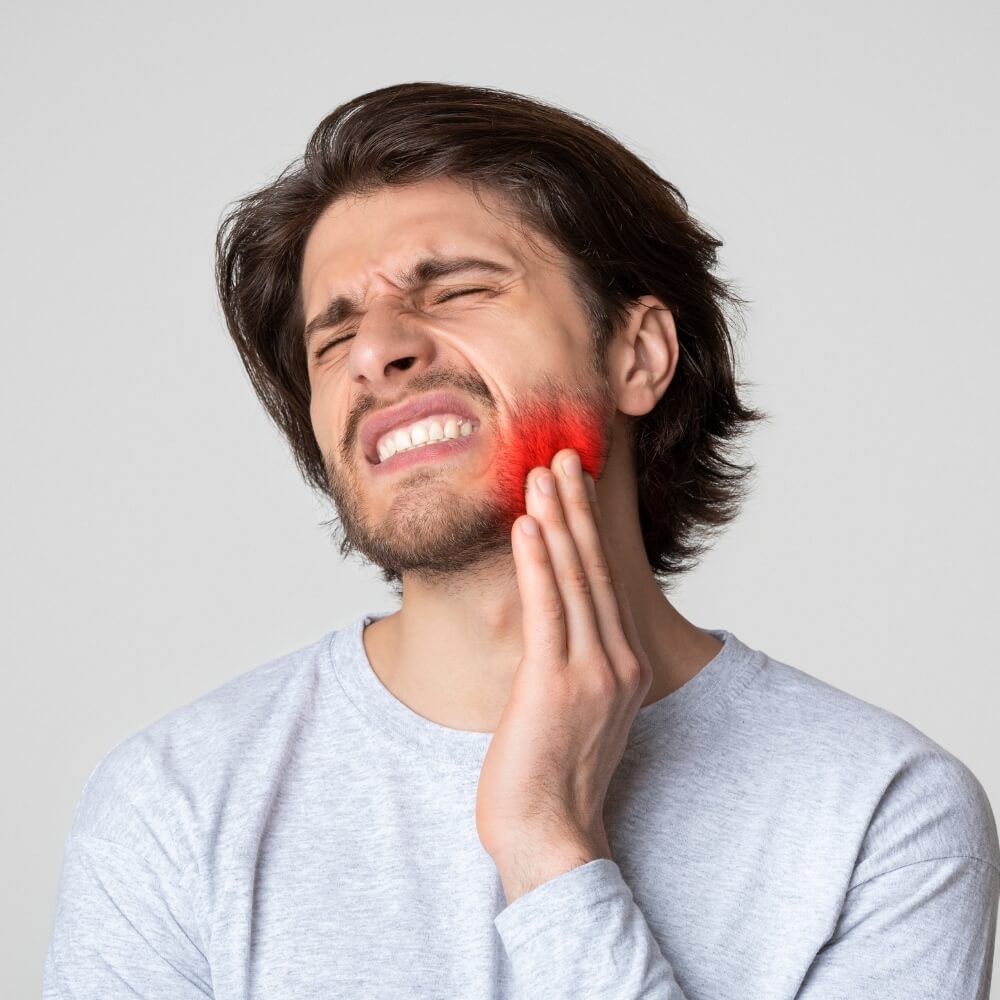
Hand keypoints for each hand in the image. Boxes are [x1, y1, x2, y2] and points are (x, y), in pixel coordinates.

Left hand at [476, 448, 653, 900]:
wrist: (552, 838)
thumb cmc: (554, 778)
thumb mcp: (575, 712)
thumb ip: (573, 666)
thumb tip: (552, 629)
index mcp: (622, 666)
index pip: (604, 582)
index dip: (588, 530)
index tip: (575, 488)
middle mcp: (616, 662)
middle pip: (594, 569)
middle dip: (576, 509)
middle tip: (562, 457)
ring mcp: (590, 672)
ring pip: (573, 580)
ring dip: (557, 521)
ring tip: (543, 474)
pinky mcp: (556, 685)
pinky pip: (547, 610)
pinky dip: (537, 562)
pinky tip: (527, 525)